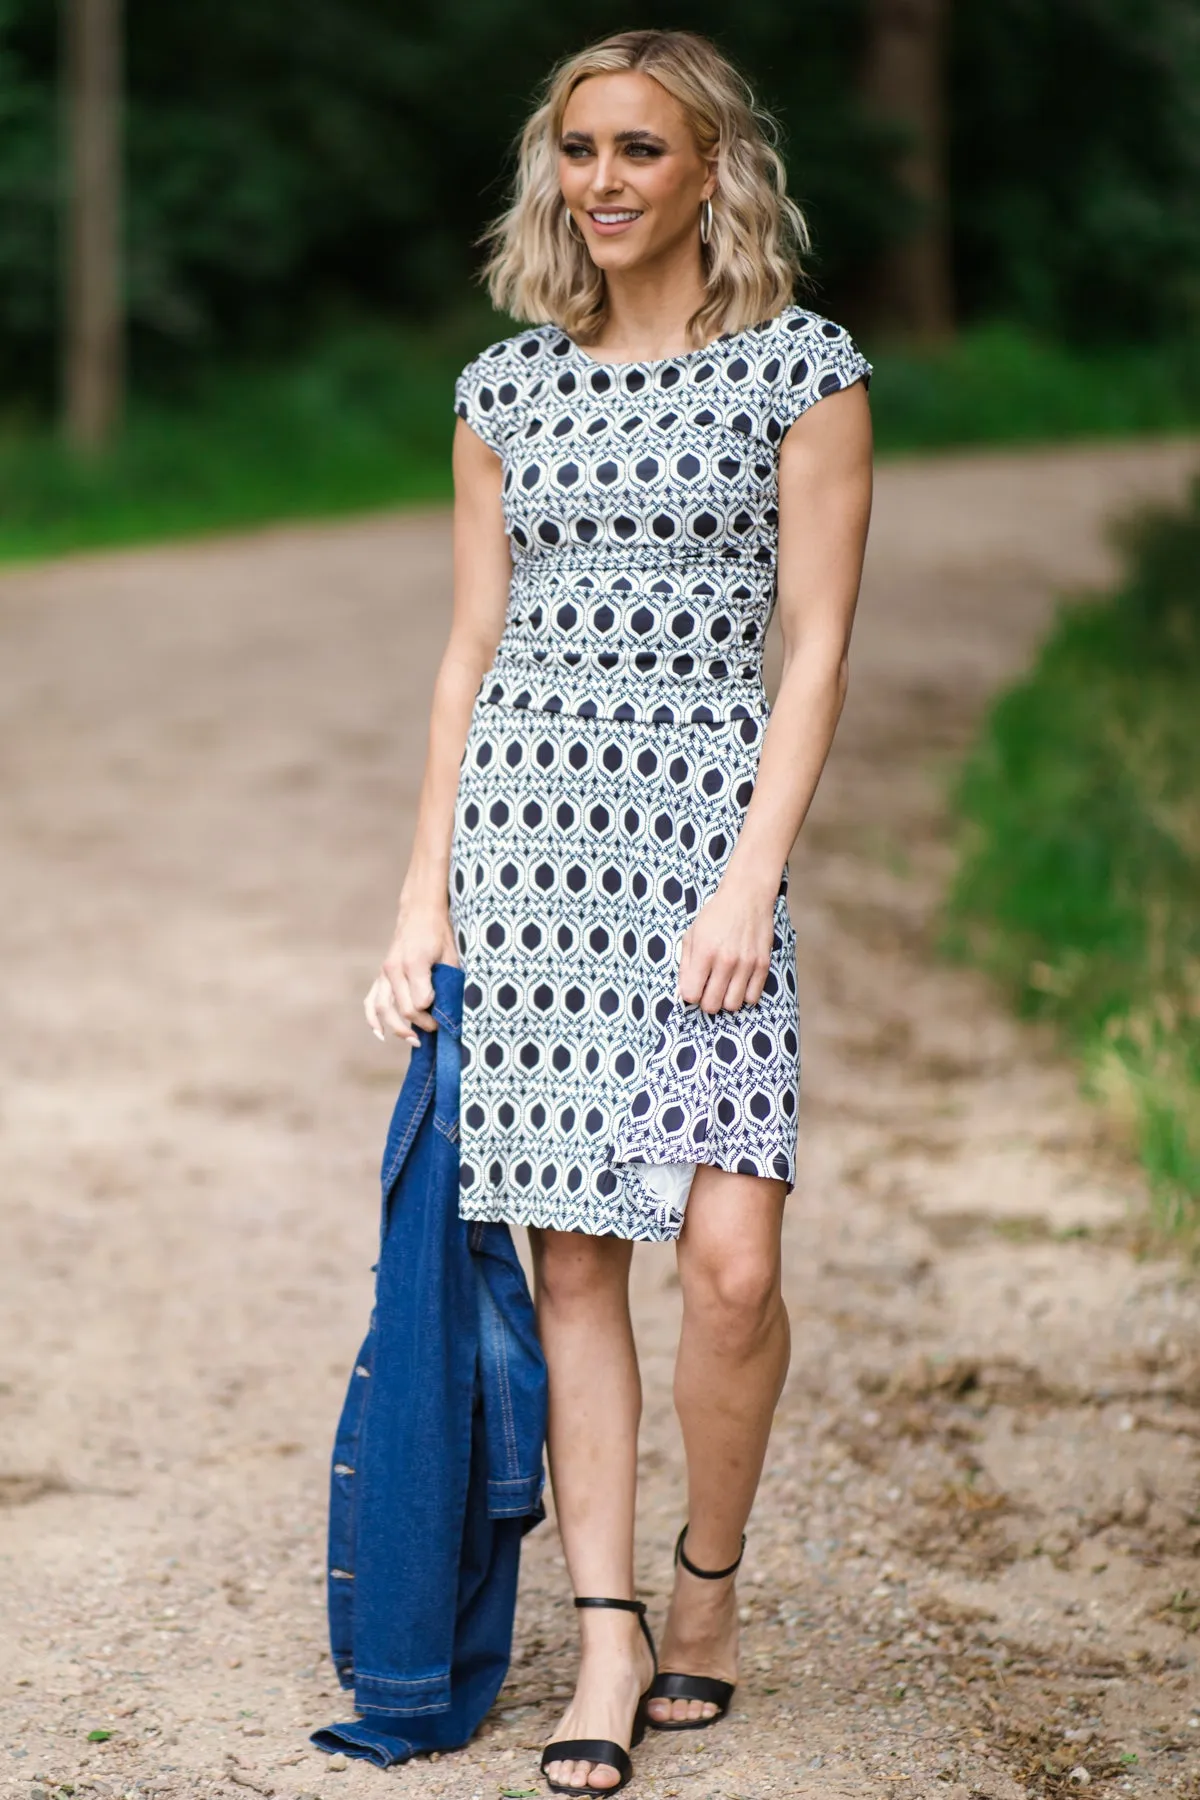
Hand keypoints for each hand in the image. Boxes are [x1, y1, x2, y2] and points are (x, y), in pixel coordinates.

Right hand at [364, 905, 458, 1046]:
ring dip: (398, 1028)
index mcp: (414, 963)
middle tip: (436, 1028)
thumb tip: (449, 1008)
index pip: (421, 1002)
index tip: (446, 1017)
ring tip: (414, 1040)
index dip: (434, 1014)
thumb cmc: (439, 933)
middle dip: (422, 1024)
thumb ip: (448, 981)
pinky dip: (373, 1019)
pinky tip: (380, 1034)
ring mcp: (384, 972)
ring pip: (384, 1009)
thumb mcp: (451, 955)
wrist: (420, 912)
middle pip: (404, 1008)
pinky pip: (371, 1001)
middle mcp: (394, 969)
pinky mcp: (380, 975)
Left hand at [677, 877, 776, 1014]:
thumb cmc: (716, 915)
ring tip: (723, 987)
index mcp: (705, 952)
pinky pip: (753, 997)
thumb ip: (685, 965)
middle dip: (706, 1001)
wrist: (747, 896)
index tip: (693, 986)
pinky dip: (744, 995)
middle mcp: (726, 960)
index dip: (690, 994)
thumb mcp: (691, 935)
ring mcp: (747, 964)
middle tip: (707, 989)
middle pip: (712, 1005)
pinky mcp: (763, 964)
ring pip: (733, 1005)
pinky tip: (738, 983)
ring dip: (725, 1000)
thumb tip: (682, 993)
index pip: (691, 995)